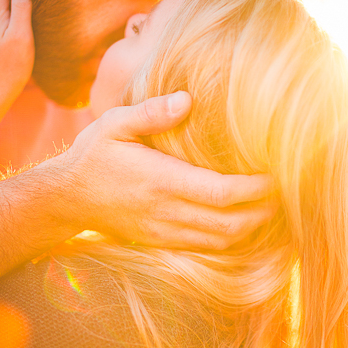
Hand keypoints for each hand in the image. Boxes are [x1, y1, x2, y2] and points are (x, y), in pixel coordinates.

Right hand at [58, 92, 276, 248]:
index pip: (222, 193)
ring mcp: (163, 231)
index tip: (276, 176)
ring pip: (221, 241)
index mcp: (161, 181)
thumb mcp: (114, 125)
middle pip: (230, 224)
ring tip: (268, 210)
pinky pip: (204, 247)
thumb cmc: (91, 157)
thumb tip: (187, 99)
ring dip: (250, 229)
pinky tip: (240, 224)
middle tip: (284, 194)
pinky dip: (229, 239)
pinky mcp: (159, 241)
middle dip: (263, 212)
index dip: (256, 189)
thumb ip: (151, 112)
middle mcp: (166, 211)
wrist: (63, 200)